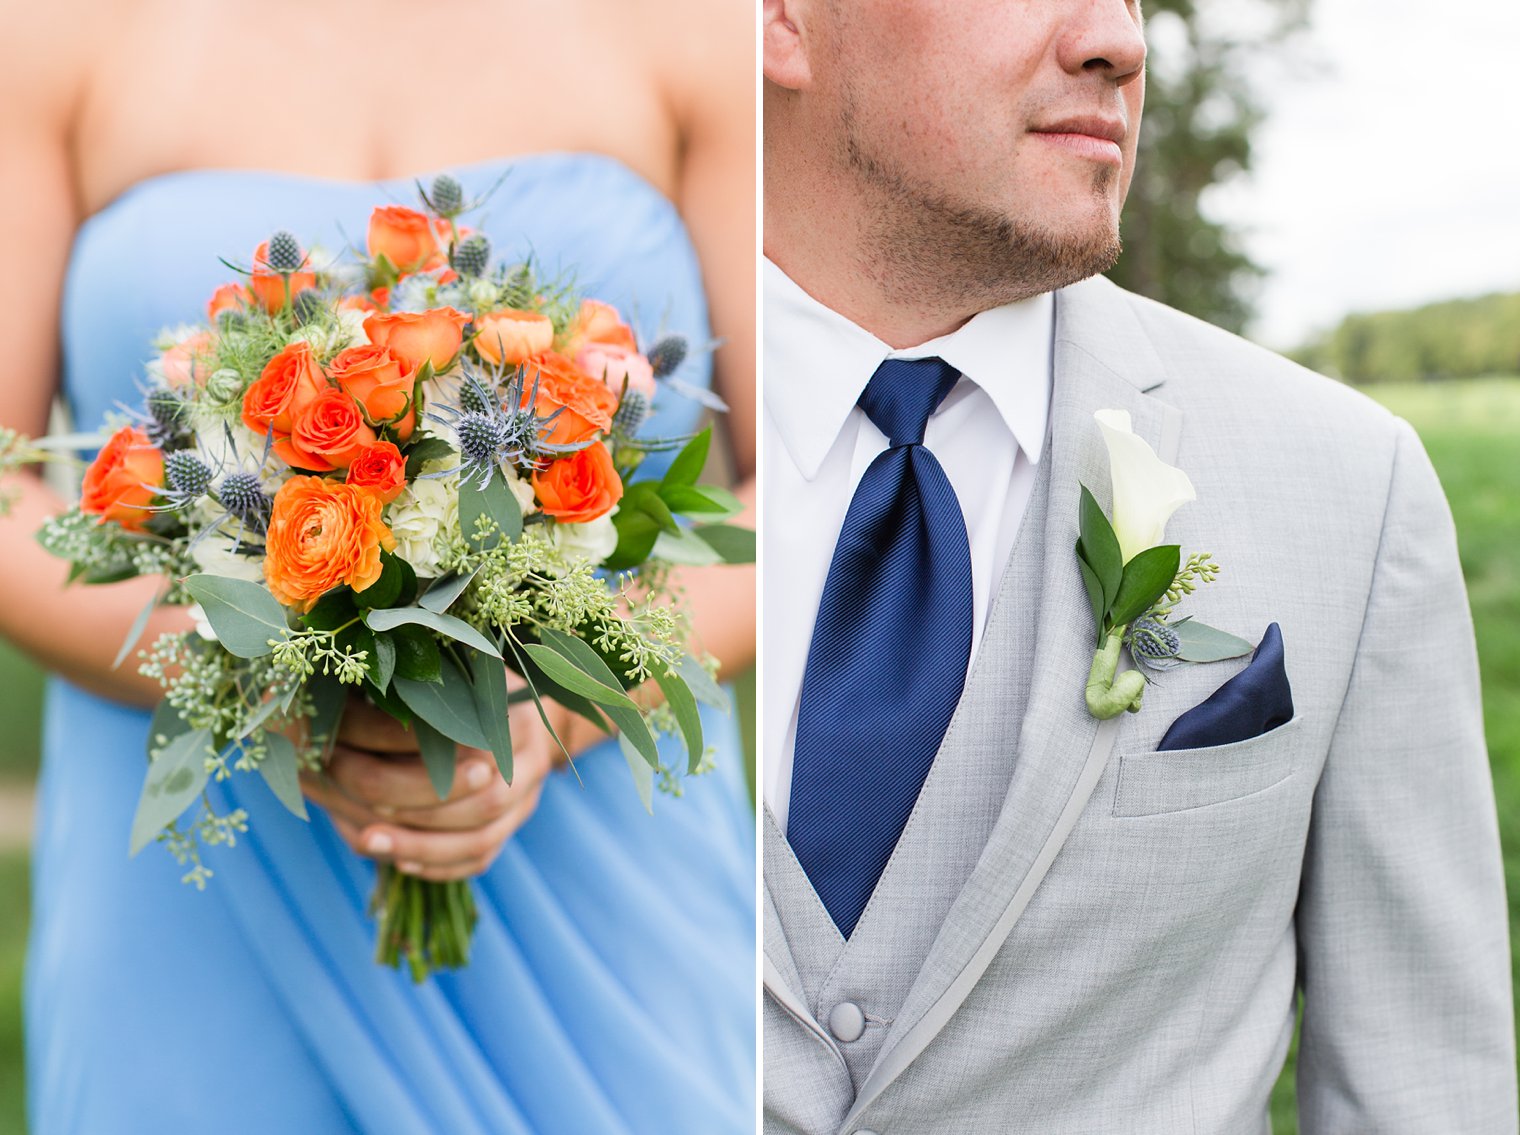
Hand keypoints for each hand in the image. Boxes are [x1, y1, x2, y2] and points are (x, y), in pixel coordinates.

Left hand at [301, 688, 574, 881]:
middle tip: (363, 813)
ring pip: (482, 841)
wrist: (514, 709)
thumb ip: (411, 693)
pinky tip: (400, 862)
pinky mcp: (513, 824)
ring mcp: (528, 798)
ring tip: (370, 843)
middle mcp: (532, 759)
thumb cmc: (462, 682)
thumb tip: (352, 711)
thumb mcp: (444, 675)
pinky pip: (479, 858)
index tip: (366, 774)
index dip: (421, 767)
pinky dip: (438, 865)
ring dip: (421, 848)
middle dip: (418, 813)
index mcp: (515, 715)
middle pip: (485, 803)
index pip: (475, 750)